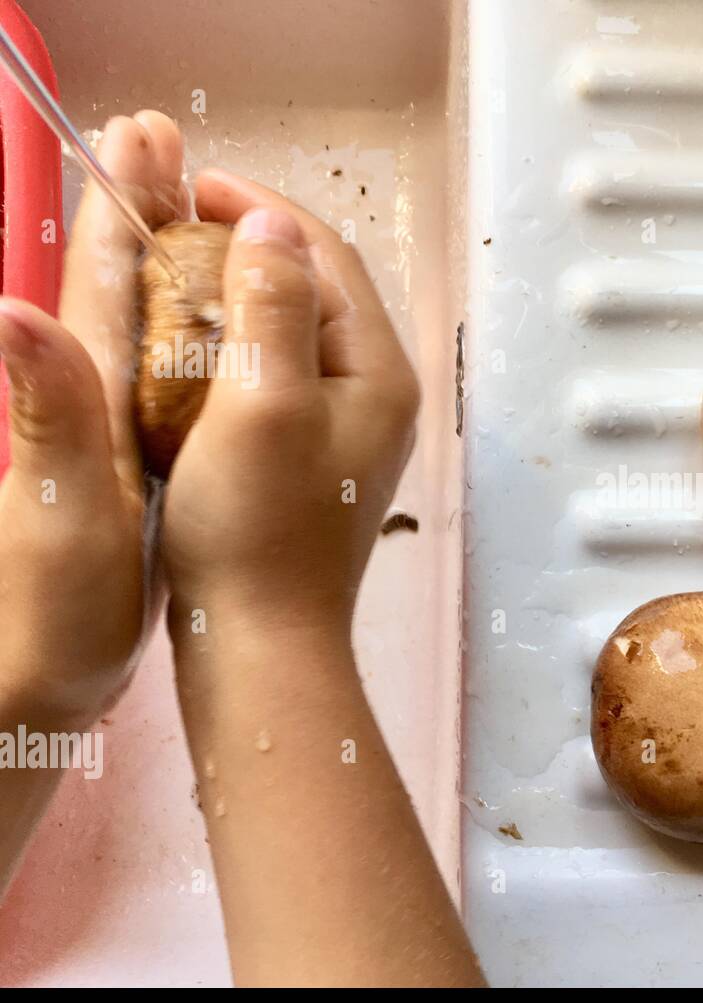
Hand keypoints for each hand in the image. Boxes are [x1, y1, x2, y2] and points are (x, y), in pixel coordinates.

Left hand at [0, 112, 185, 727]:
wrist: (40, 685)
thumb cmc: (56, 611)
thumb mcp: (57, 515)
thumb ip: (48, 416)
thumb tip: (13, 309)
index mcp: (80, 402)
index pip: (102, 284)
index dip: (124, 209)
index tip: (151, 138)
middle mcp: (87, 404)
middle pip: (116, 287)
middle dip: (140, 210)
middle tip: (166, 144)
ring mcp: (109, 435)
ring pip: (139, 327)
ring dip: (163, 261)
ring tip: (194, 214)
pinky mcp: (132, 468)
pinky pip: (160, 376)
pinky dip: (180, 332)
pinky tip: (204, 328)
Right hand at [161, 171, 419, 642]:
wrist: (260, 640)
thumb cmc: (258, 529)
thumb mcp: (262, 403)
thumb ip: (273, 306)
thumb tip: (274, 225)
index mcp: (380, 372)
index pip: (329, 257)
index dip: (263, 211)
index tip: (194, 186)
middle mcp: (376, 394)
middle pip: (316, 289)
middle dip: (251, 247)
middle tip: (177, 223)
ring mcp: (347, 427)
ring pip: (294, 330)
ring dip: (240, 293)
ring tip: (175, 272)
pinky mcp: (312, 456)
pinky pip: (277, 374)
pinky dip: (235, 345)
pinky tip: (189, 348)